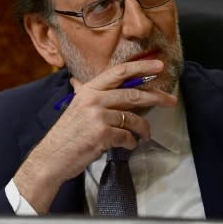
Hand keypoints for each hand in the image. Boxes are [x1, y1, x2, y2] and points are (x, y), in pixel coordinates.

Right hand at [13, 59, 176, 213]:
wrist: (51, 157)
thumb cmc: (65, 134)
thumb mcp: (73, 108)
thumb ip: (82, 94)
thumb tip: (77, 82)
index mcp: (88, 90)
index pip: (118, 72)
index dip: (141, 67)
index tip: (159, 66)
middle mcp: (93, 99)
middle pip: (133, 94)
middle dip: (156, 97)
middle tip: (171, 101)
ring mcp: (98, 116)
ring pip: (133, 118)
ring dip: (143, 128)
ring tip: (145, 135)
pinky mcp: (102, 134)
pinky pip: (127, 136)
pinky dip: (130, 142)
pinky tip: (127, 145)